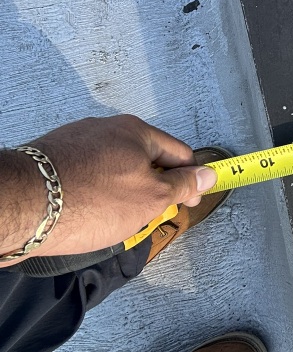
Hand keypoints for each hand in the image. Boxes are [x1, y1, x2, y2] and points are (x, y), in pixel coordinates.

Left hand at [1, 115, 217, 259]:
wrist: (25, 205)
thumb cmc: (92, 201)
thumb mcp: (151, 198)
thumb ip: (182, 185)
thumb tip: (208, 174)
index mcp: (135, 131)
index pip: (178, 152)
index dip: (189, 179)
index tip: (188, 201)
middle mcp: (105, 129)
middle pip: (144, 160)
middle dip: (151, 189)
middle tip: (147, 217)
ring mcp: (76, 142)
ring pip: (114, 170)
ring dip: (121, 194)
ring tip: (112, 222)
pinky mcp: (53, 159)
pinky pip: (87, 177)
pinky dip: (94, 195)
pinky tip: (87, 215)